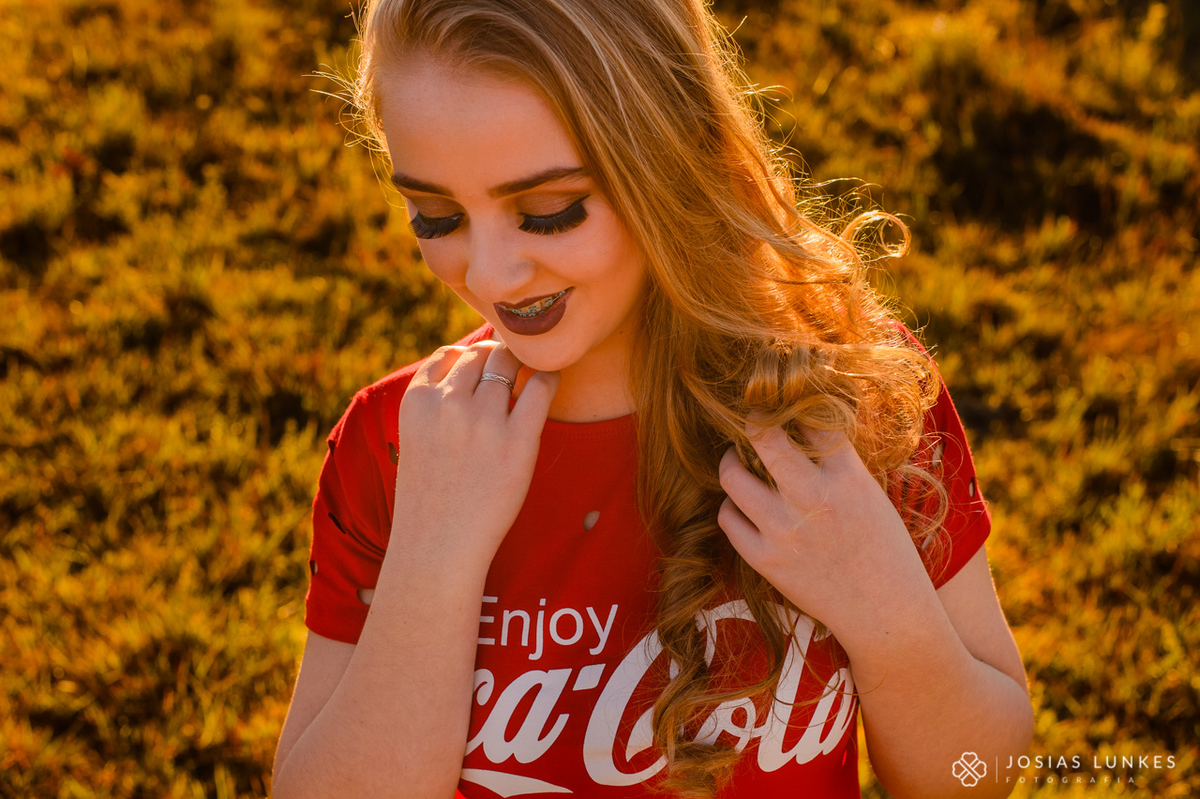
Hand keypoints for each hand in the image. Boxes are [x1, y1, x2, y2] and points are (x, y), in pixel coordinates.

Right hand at [391, 340, 559, 572]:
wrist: (437, 545)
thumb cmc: (431, 495)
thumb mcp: (417, 437)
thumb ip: (437, 401)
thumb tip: (474, 364)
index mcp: (417, 400)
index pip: (449, 354)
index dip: (470, 359)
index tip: (483, 372)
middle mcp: (449, 403)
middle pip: (482, 353)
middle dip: (499, 357)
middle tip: (513, 373)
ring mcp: (483, 421)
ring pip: (509, 364)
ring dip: (522, 366)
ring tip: (530, 377)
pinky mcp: (517, 441)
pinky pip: (540, 387)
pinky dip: (548, 377)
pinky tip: (551, 381)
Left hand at [716, 420, 930, 643]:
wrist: (885, 613)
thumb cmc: (885, 552)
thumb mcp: (872, 496)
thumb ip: (838, 465)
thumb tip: (801, 430)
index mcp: (847, 478)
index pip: (812, 421)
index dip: (795, 409)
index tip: (785, 406)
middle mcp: (813, 498)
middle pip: (765, 437)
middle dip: (753, 421)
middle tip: (752, 421)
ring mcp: (784, 530)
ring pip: (732, 476)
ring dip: (731, 462)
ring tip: (738, 462)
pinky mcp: (765, 559)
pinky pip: (728, 517)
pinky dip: (731, 506)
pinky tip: (742, 506)